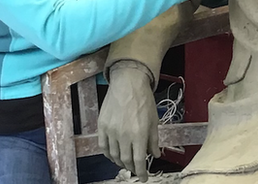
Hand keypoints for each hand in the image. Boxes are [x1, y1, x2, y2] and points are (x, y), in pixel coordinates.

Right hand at [98, 65, 158, 181]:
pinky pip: (103, 146)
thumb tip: (155, 154)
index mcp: (139, 134)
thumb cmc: (144, 100)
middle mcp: (124, 135)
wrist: (128, 82)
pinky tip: (112, 155)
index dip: (141, 172)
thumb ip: (154, 140)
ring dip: (120, 161)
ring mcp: (111, 130)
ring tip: (125, 162)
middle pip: (125, 160)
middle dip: (131, 168)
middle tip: (135, 169)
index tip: (143, 177)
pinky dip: (108, 154)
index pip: (139, 161)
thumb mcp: (154, 120)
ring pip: (113, 155)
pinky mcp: (102, 125)